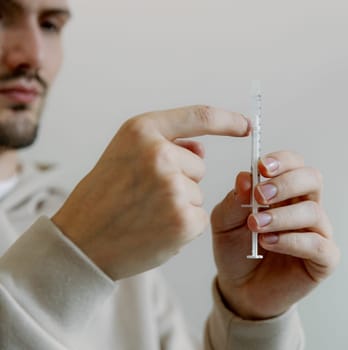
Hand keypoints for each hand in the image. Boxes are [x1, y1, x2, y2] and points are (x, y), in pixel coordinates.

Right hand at [52, 106, 248, 279]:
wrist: (81, 243)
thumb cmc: (103, 197)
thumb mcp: (124, 154)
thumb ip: (165, 145)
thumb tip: (201, 150)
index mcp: (142, 130)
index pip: (199, 117)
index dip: (227, 120)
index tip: (246, 125)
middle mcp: (160, 154)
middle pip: (198, 166)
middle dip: (181, 180)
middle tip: (144, 196)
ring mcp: (173, 188)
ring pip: (198, 194)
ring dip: (180, 205)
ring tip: (145, 213)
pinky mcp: (184, 219)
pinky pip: (199, 217)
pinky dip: (183, 226)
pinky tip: (155, 229)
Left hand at [211, 151, 339, 319]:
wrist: (240, 289)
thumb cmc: (237, 250)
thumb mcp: (224, 222)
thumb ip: (234, 199)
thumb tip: (245, 177)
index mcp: (285, 191)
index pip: (294, 164)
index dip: (282, 161)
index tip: (262, 167)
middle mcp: (305, 206)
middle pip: (312, 178)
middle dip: (286, 183)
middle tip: (260, 196)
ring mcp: (318, 232)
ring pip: (313, 211)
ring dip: (282, 216)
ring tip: (256, 225)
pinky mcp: (324, 259)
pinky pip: (319, 244)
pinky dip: (292, 241)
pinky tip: (269, 243)